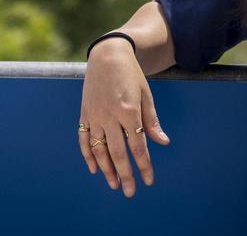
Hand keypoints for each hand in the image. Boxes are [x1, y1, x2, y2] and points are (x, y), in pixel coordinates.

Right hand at [78, 38, 170, 197]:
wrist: (107, 55)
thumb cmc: (131, 74)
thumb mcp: (146, 94)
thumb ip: (151, 121)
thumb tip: (162, 142)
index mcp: (129, 111)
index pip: (138, 146)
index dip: (144, 165)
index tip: (148, 181)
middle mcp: (110, 115)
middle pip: (117, 152)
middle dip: (125, 174)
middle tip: (130, 192)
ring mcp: (95, 115)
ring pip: (99, 149)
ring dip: (106, 169)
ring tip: (114, 184)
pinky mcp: (84, 114)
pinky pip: (84, 139)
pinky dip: (88, 155)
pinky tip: (94, 169)